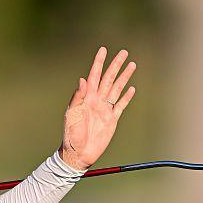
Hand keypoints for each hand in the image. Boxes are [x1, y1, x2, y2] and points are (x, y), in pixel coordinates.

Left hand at [59, 47, 136, 169]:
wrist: (79, 153)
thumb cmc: (71, 134)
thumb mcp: (72, 115)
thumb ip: (78, 97)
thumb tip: (83, 79)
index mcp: (86, 97)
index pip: (94, 76)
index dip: (99, 63)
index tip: (103, 50)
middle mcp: (96, 100)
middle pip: (108, 79)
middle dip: (116, 65)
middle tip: (124, 52)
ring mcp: (105, 110)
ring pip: (117, 89)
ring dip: (124, 77)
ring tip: (132, 65)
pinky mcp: (112, 120)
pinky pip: (121, 105)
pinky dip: (126, 97)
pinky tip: (131, 88)